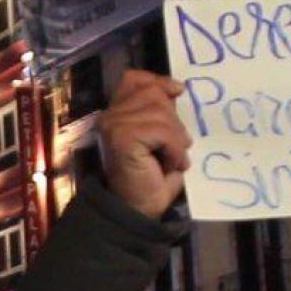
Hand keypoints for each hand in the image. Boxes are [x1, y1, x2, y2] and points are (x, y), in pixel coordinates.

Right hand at [98, 70, 191, 219]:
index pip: (134, 79)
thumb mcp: (161, 138)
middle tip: (179, 146)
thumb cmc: (150, 179)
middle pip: (153, 94)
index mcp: (117, 113)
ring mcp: (114, 125)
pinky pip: (162, 131)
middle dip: (174, 120)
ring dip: (176, 138)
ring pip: (161, 112)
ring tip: (175, 159)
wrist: (137, 210)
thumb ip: (162, 114)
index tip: (178, 91)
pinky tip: (172, 164)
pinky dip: (174, 149)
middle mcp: (111, 115)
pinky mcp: (122, 137)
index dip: (158, 81)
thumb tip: (175, 91)